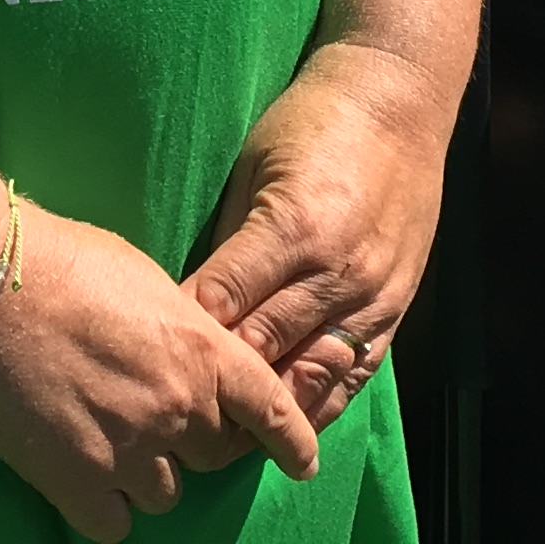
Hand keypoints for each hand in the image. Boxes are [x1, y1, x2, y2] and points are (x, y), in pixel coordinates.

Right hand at [0, 201, 303, 538]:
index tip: (300, 460)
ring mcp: (129, 448)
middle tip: (148, 414)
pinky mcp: (77, 478)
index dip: (292, 441)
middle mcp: (177, 406)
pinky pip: (114, 524)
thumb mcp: (148, 281)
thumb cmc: (63, 261)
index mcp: (203, 352)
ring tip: (105, 435)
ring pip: (166, 494)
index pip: (273, 410)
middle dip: (189, 440)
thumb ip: (184, 332)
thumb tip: (186, 357)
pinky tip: (82, 473)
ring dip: (144, 472)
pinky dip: (103, 505)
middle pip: (213, 455)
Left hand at [181, 43, 459, 442]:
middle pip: (264, 347)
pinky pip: (353, 375)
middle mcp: (335, 272)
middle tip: (173, 414)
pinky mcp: (394, 310)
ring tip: (223, 439)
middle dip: (219, 384)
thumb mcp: (253, 166)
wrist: (396, 105)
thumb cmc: (311, 124)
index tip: (148, 362)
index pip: (224, 302)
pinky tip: (288, 429)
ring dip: (268, 409)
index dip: (184, 337)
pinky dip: (319, 404)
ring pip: (310, 374)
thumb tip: (189, 297)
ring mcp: (372, 297)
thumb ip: (230, 238)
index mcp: (291, 228)